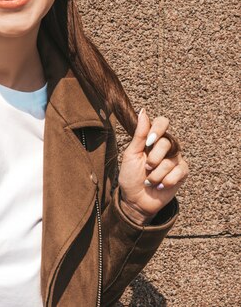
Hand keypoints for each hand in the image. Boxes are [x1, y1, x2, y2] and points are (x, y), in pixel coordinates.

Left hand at [118, 109, 188, 224]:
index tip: (148, 143)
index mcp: (152, 140)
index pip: (162, 123)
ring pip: (171, 160)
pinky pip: (179, 172)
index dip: (157, 130)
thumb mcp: (131, 154)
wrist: (135, 199)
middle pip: (166, 142)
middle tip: (146, 167)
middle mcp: (165, 148)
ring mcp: (175, 160)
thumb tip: (143, 111)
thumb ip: (139, 134)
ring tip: (149, 180)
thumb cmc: (130, 176)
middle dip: (153, 159)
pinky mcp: (181, 174)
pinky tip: (160, 185)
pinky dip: (166, 181)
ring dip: (156, 174)